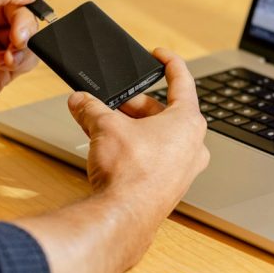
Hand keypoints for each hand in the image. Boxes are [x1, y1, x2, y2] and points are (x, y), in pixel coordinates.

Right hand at [67, 48, 209, 222]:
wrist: (124, 217)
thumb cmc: (129, 173)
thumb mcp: (105, 127)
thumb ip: (91, 108)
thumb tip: (80, 101)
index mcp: (188, 122)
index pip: (182, 81)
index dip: (169, 62)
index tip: (159, 54)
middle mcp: (193, 145)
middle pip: (163, 111)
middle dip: (134, 104)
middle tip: (111, 101)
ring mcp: (184, 168)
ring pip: (158, 136)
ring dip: (133, 127)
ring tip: (104, 125)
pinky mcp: (170, 186)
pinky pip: (155, 157)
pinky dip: (136, 147)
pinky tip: (112, 149)